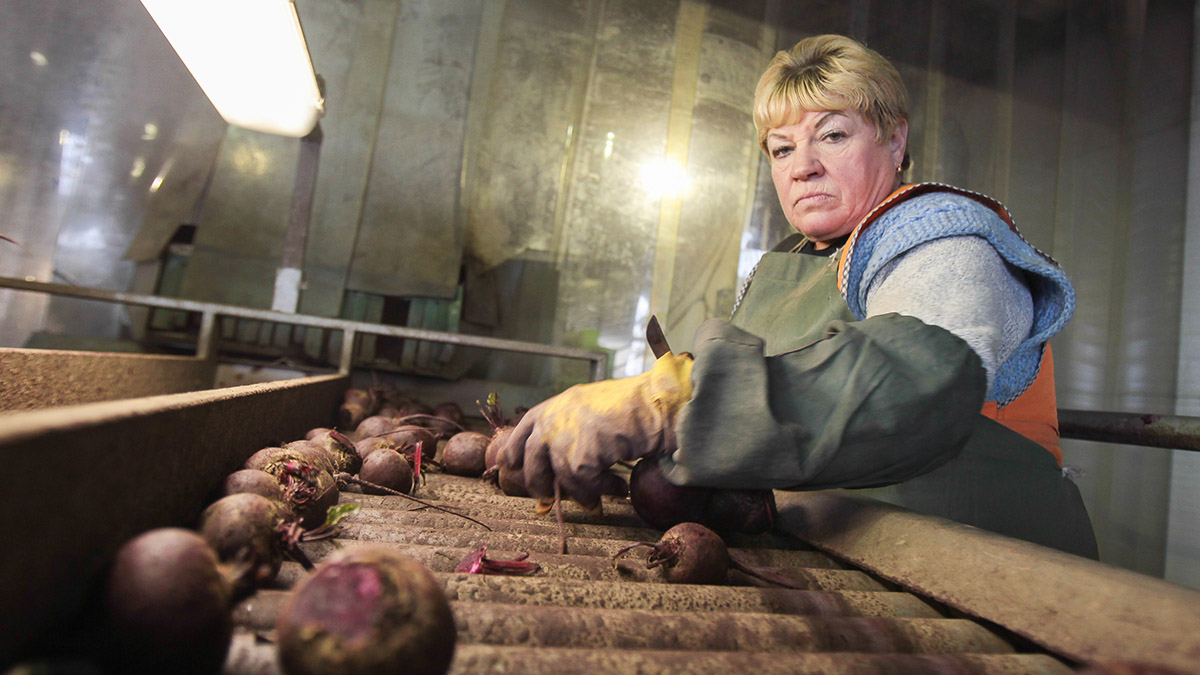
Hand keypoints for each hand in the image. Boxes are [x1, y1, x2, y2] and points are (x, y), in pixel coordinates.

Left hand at [498, 352, 692, 510]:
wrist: (652, 404)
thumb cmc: (628, 405)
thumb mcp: (587, 409)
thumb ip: (568, 427)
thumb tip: (560, 459)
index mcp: (552, 408)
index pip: (521, 432)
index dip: (514, 452)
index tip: (510, 466)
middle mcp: (551, 422)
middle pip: (532, 465)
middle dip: (540, 486)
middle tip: (549, 499)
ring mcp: (562, 439)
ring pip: (559, 481)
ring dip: (580, 493)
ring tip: (597, 499)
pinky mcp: (579, 458)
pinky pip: (584, 486)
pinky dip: (603, 491)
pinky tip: (619, 488)